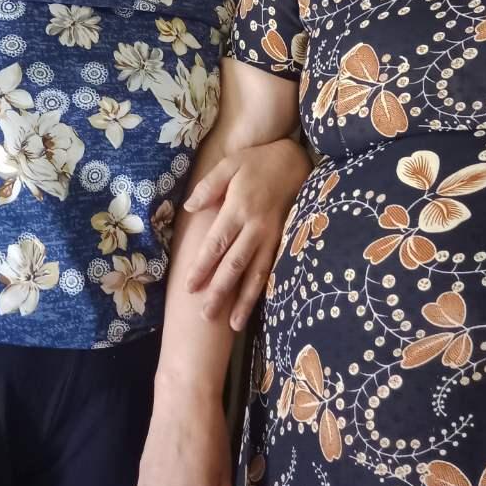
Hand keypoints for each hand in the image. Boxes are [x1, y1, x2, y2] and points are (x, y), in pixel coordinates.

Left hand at [183, 138, 309, 328]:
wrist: (296, 161)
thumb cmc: (257, 162)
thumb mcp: (230, 164)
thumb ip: (209, 186)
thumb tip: (189, 207)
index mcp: (238, 209)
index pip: (216, 245)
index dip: (202, 267)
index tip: (189, 288)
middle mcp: (256, 227)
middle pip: (235, 265)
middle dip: (220, 292)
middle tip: (206, 316)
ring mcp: (273, 236)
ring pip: (257, 273)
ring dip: (245, 300)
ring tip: (233, 324)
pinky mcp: (285, 241)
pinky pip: (273, 269)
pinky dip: (265, 290)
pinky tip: (258, 306)